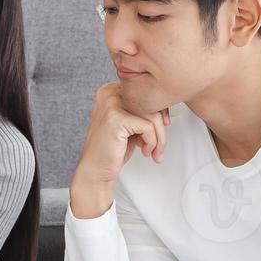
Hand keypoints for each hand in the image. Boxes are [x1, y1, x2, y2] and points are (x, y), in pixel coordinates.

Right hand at [70, 83, 170, 210]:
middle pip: (150, 102)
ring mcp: (112, 105)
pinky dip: (152, 142)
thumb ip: (141, 110)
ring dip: (159, 137)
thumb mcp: (129, 124)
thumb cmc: (111, 149)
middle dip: (160, 126)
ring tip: (152, 150)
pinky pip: (148, 127)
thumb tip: (166, 105)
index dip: (159, 111)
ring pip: (153, 115)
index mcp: (110, 90)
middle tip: (158, 144)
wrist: (95, 170)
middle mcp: (109, 94)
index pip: (145, 92)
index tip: (162, 127)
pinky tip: (145, 151)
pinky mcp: (117, 119)